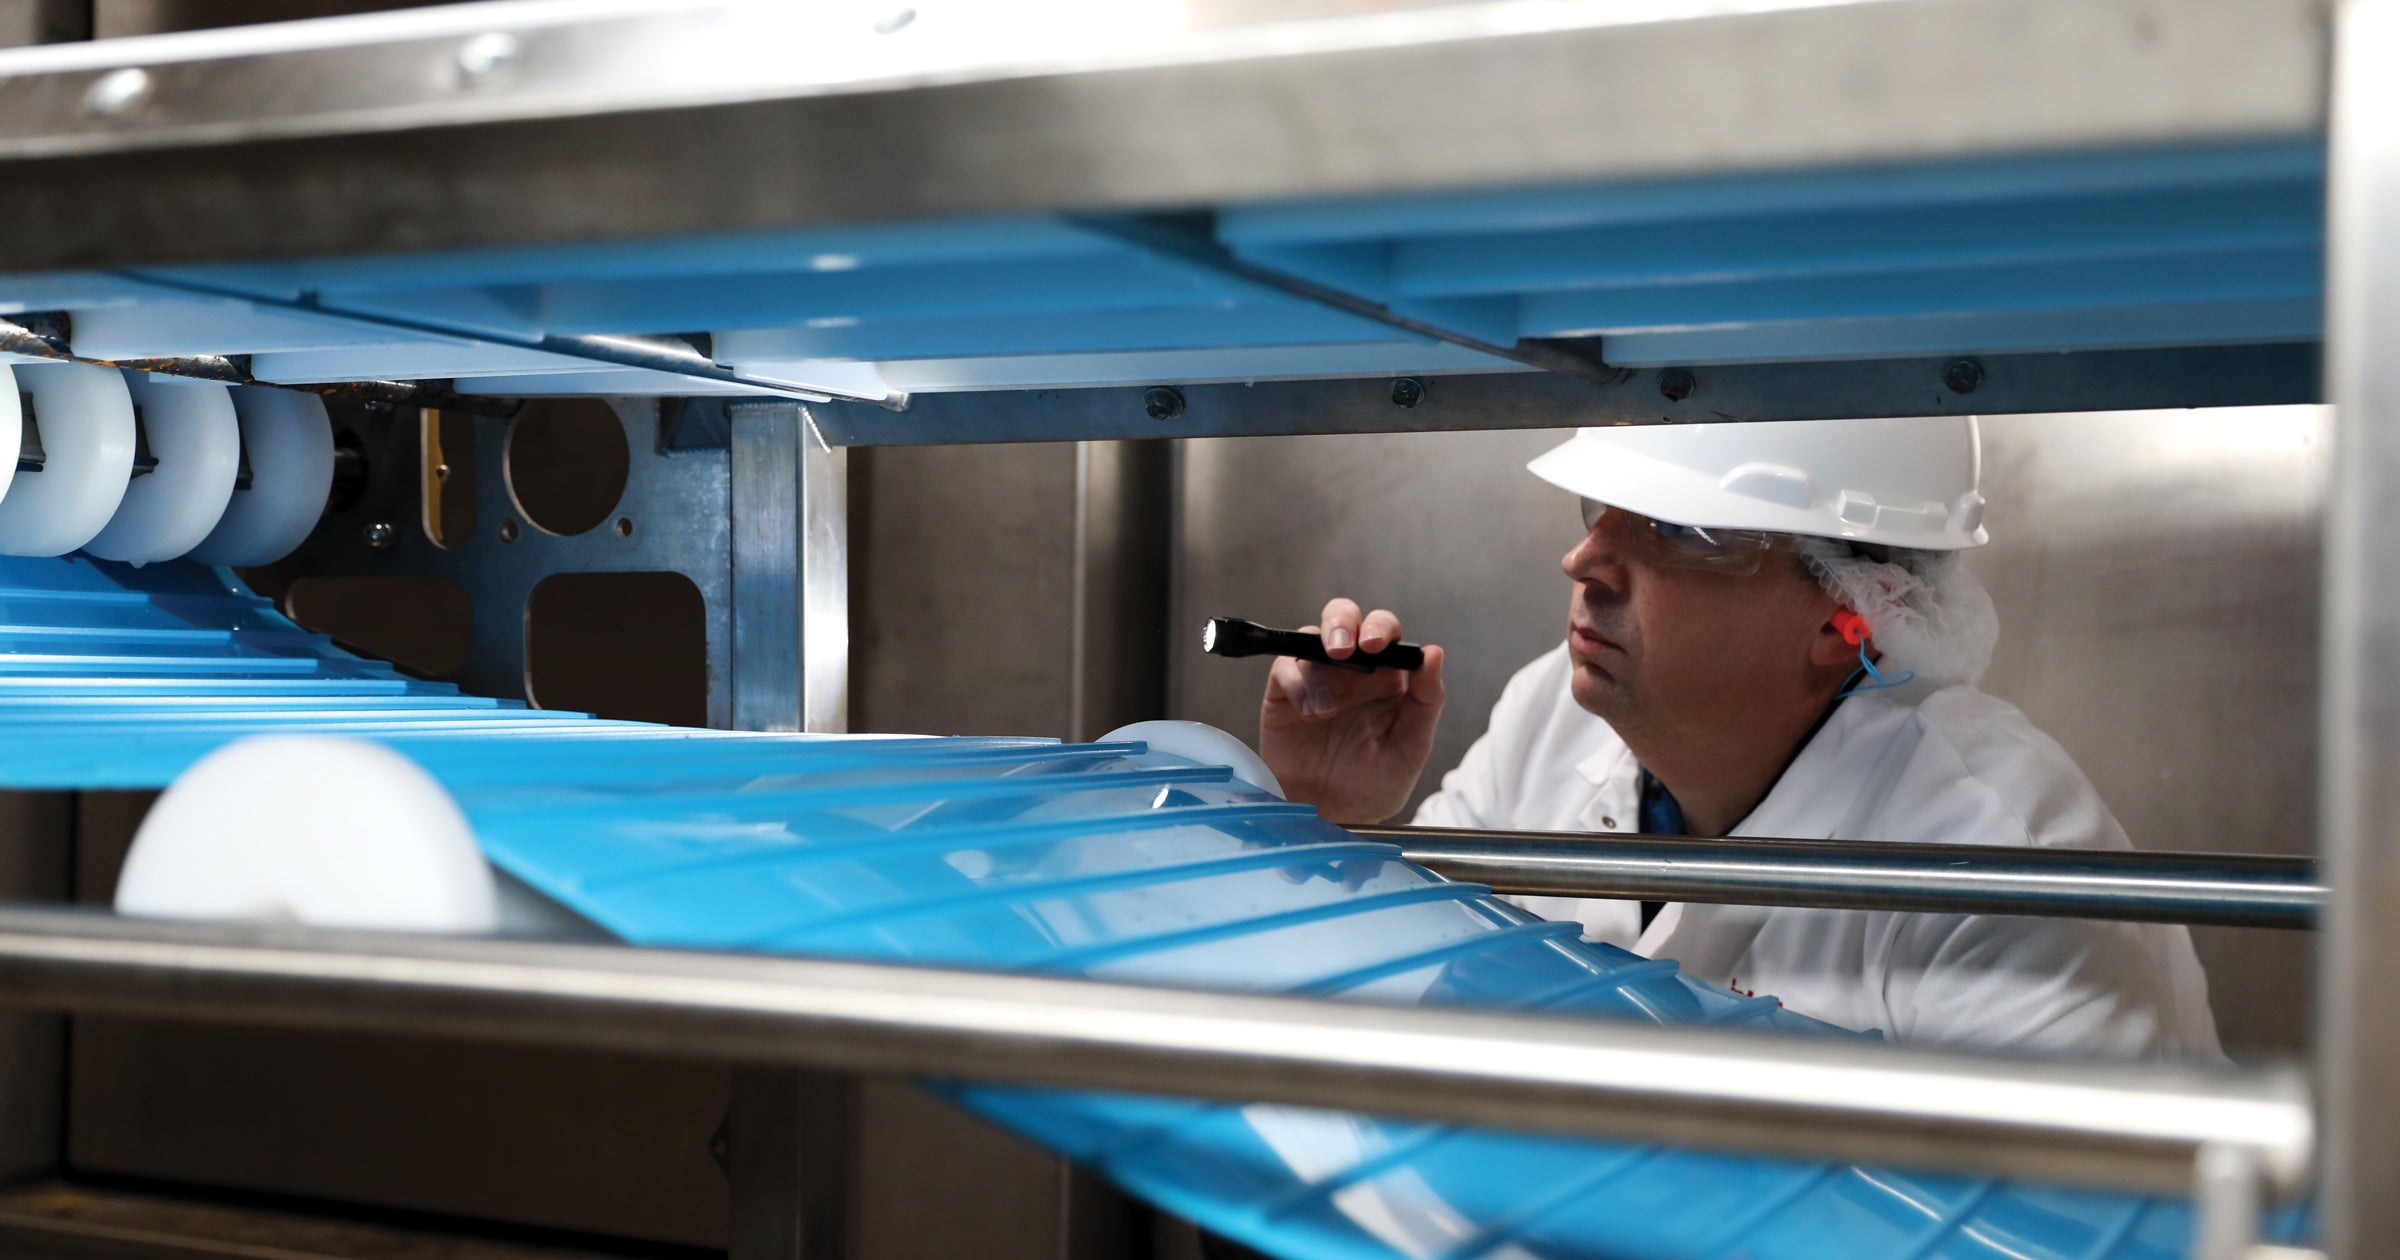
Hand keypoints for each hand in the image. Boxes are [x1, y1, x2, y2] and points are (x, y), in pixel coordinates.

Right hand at [1258, 598, 1445, 824]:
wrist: (1333, 816)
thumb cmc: (1374, 785)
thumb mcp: (1411, 749)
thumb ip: (1427, 701)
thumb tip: (1434, 654)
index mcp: (1386, 678)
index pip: (1386, 634)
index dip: (1381, 629)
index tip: (1377, 645)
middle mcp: (1350, 672)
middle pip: (1345, 619)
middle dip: (1343, 622)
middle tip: (1344, 647)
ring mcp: (1316, 680)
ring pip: (1312, 635)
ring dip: (1319, 655)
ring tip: (1327, 702)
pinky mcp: (1285, 695)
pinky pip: (1286, 668)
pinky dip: (1297, 683)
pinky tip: (1309, 712)